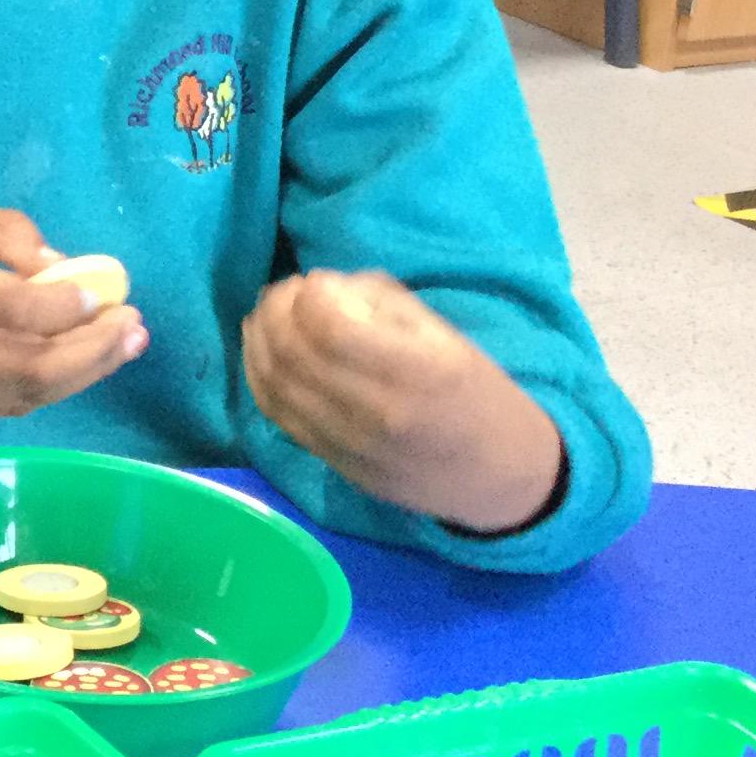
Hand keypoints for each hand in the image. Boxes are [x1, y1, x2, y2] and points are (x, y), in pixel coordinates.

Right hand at [0, 202, 147, 414]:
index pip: (11, 308)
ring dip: (82, 374)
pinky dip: (46, 388)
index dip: (66, 303)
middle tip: (134, 325)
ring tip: (123, 345)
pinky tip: (75, 364)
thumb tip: (59, 264)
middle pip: (29, 368)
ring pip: (21, 395)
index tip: (102, 287)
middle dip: (93, 350)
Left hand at [241, 269, 565, 532]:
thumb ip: (384, 304)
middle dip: (276, 310)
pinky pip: (277, 417)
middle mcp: (379, 414)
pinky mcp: (334, 466)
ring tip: (267, 315)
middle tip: (284, 291)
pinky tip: (262, 350)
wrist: (496, 475)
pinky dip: (259, 376)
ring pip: (276, 386)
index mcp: (420, 373)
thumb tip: (321, 287)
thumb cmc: (477, 392)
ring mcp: (351, 447)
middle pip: (294, 355)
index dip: (310, 295)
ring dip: (259, 340)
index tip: (316, 280)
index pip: (332, 328)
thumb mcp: (447, 335)